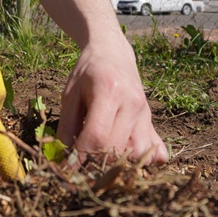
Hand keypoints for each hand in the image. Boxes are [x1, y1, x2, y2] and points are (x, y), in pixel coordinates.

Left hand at [57, 41, 167, 165]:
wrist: (112, 53)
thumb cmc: (86, 73)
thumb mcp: (70, 95)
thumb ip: (67, 127)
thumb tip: (63, 161)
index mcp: (109, 91)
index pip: (98, 136)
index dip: (81, 155)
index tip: (69, 163)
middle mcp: (133, 103)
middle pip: (118, 148)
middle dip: (98, 161)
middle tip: (82, 161)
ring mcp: (145, 111)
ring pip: (138, 153)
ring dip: (119, 161)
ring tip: (101, 155)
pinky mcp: (151, 119)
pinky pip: (153, 149)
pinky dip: (140, 158)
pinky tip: (124, 155)